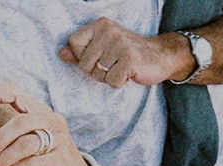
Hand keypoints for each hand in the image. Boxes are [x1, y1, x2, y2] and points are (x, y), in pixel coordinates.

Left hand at [0, 86, 93, 165]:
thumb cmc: (49, 160)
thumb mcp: (31, 143)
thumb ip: (12, 139)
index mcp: (41, 112)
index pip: (18, 93)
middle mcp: (51, 121)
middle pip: (20, 122)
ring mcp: (59, 139)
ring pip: (26, 144)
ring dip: (5, 157)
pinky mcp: (61, 159)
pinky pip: (33, 163)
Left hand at [58, 17, 190, 87]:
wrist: (161, 55)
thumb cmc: (129, 54)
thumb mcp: (104, 48)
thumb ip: (82, 51)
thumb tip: (61, 54)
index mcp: (100, 25)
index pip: (74, 43)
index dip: (82, 57)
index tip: (99, 58)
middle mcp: (108, 31)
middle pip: (85, 63)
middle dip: (97, 72)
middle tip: (113, 66)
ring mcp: (119, 44)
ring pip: (99, 74)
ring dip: (110, 78)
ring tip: (122, 69)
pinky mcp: (129, 59)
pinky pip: (112, 81)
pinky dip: (120, 83)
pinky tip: (129, 74)